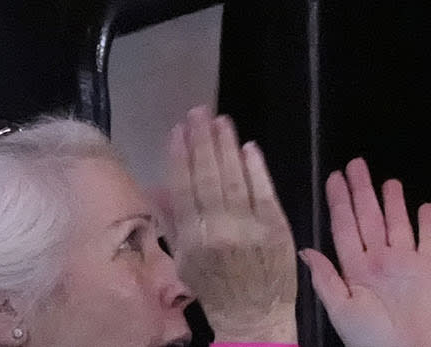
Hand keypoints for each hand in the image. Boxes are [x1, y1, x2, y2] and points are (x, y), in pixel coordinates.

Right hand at [163, 107, 297, 344]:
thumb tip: (154, 187)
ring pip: (234, 180)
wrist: (253, 318)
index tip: (177, 131)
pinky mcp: (275, 228)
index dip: (179, 157)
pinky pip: (264, 192)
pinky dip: (256, 169)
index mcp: (192, 240)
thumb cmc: (216, 290)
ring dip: (226, 147)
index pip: (182, 189)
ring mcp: (248, 229)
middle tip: (198, 112)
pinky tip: (248, 148)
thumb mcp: (184, 261)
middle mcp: (217, 232)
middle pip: (207, 178)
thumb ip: (171, 222)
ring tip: (220, 121)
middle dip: (201, 142)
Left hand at [300, 158, 430, 346]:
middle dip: (362, 191)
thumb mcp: (340, 310)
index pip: (344, 228)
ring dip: (394, 202)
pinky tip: (425, 206)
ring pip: (398, 223)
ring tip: (388, 180)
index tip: (334, 179)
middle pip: (369, 218)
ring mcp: (406, 261)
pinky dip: (429, 222)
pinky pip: (430, 239)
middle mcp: (379, 259)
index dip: (339, 203)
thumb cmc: (369, 337)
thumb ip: (325, 279)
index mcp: (355, 268)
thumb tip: (305, 250)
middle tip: (356, 164)